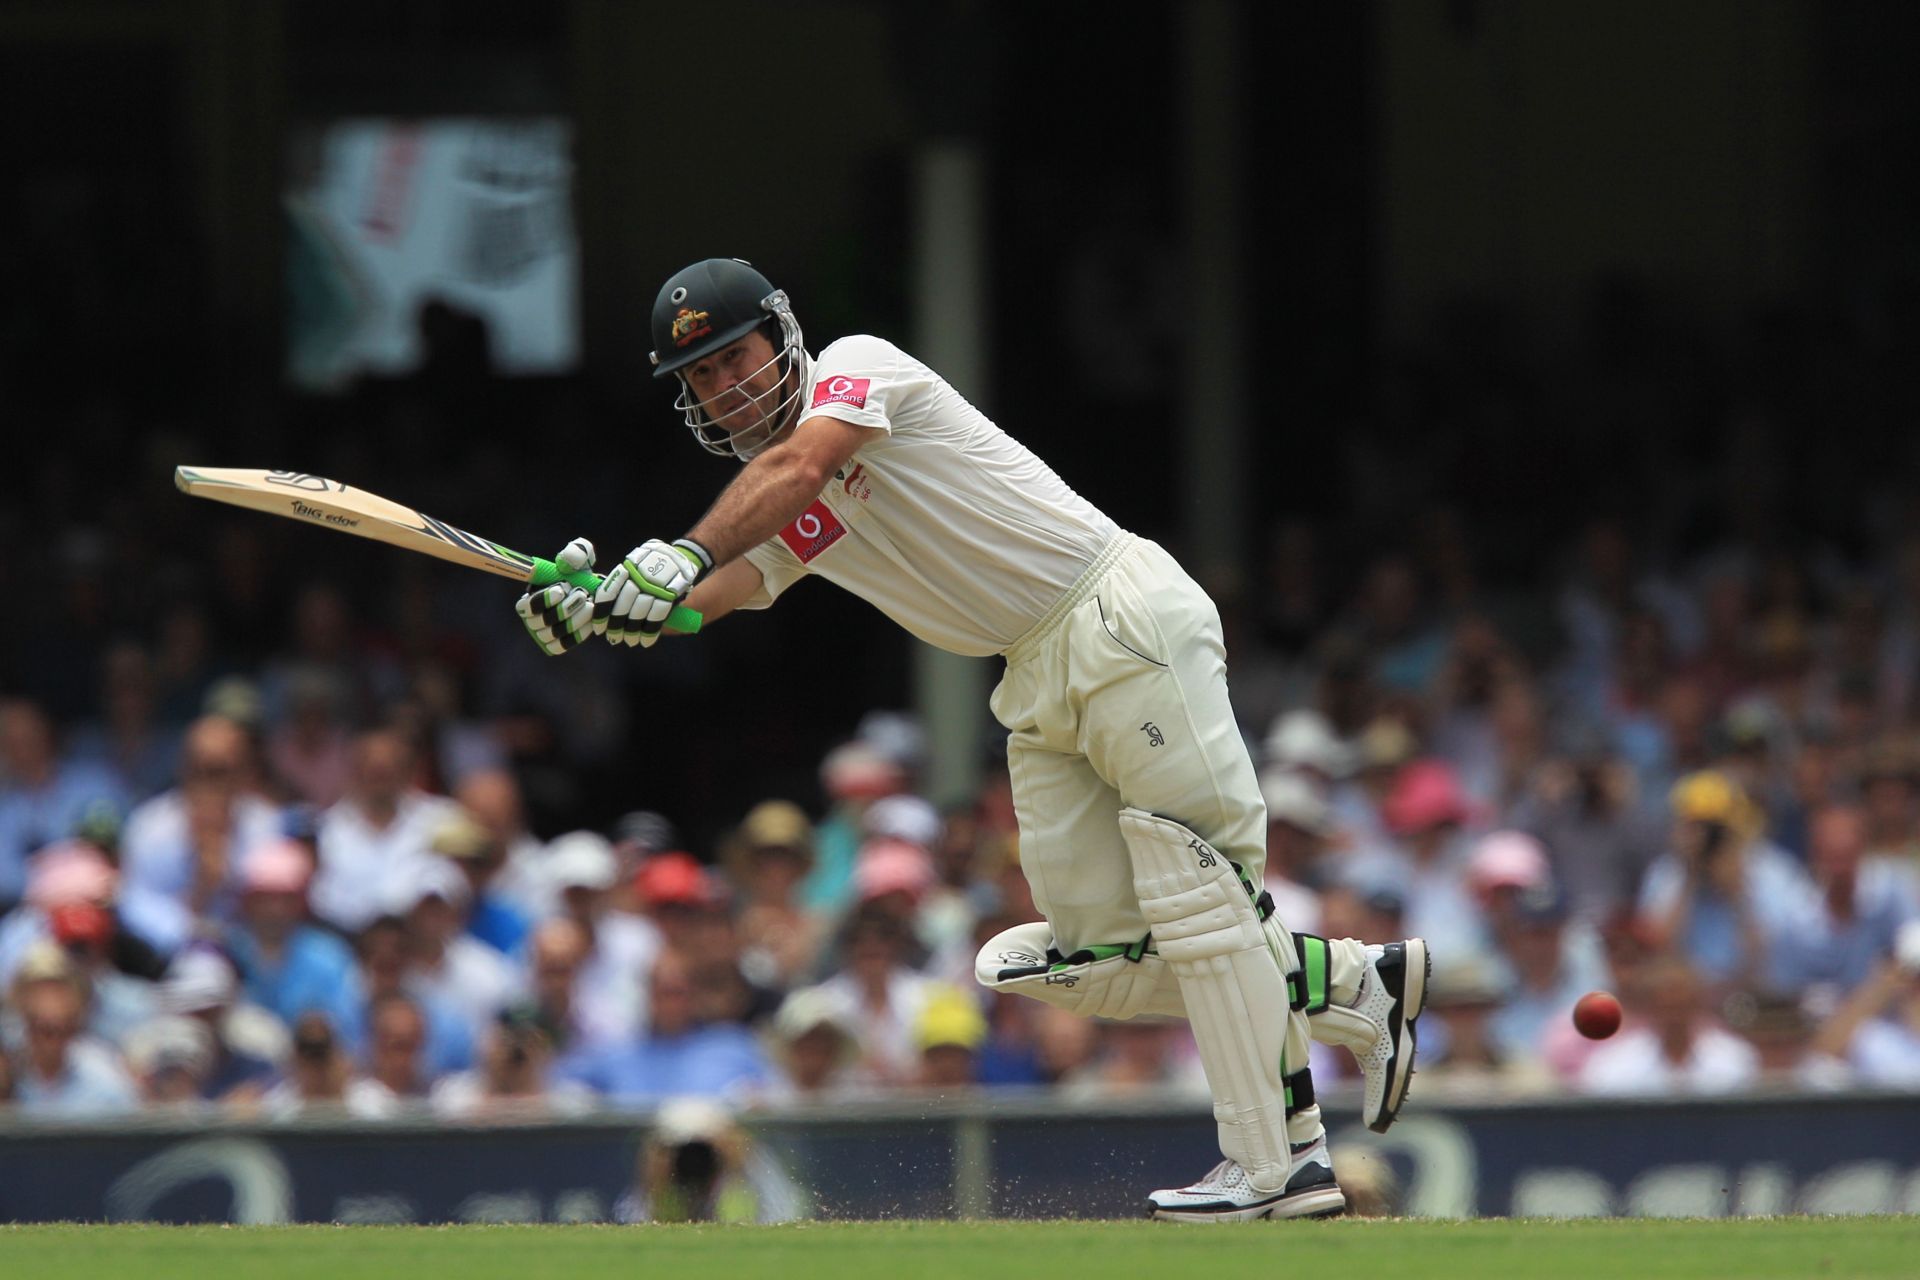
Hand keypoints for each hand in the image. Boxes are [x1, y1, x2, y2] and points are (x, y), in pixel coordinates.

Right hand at [515, 538, 597, 654]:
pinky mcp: (557, 645)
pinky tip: (591, 621)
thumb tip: (564, 562)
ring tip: (590, 606)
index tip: (563, 588)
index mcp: (531, 597)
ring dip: (573, 620)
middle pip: (539, 622)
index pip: (525, 607)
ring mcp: (544, 634)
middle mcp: (533, 618)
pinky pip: (563, 644)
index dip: (542, 600)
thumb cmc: (581, 572)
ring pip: (552, 634)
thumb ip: (574, 553)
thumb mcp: (580, 556)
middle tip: (582, 595)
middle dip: (563, 609)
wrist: (595, 592)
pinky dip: (577, 634)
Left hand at [594, 538, 710, 647]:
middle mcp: (640, 575)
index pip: (609, 591)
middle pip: (623, 604)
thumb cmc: (654, 568)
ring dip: (633, 630)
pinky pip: (657, 615)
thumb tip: (606, 612)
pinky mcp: (671, 593)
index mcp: (628, 568)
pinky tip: (646, 641)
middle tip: (613, 638)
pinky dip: (650, 631)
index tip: (598, 628)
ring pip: (639, 611)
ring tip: (630, 641)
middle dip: (616, 625)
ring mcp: (656, 585)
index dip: (602, 612)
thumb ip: (622, 586)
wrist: (684, 559)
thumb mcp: (636, 567)